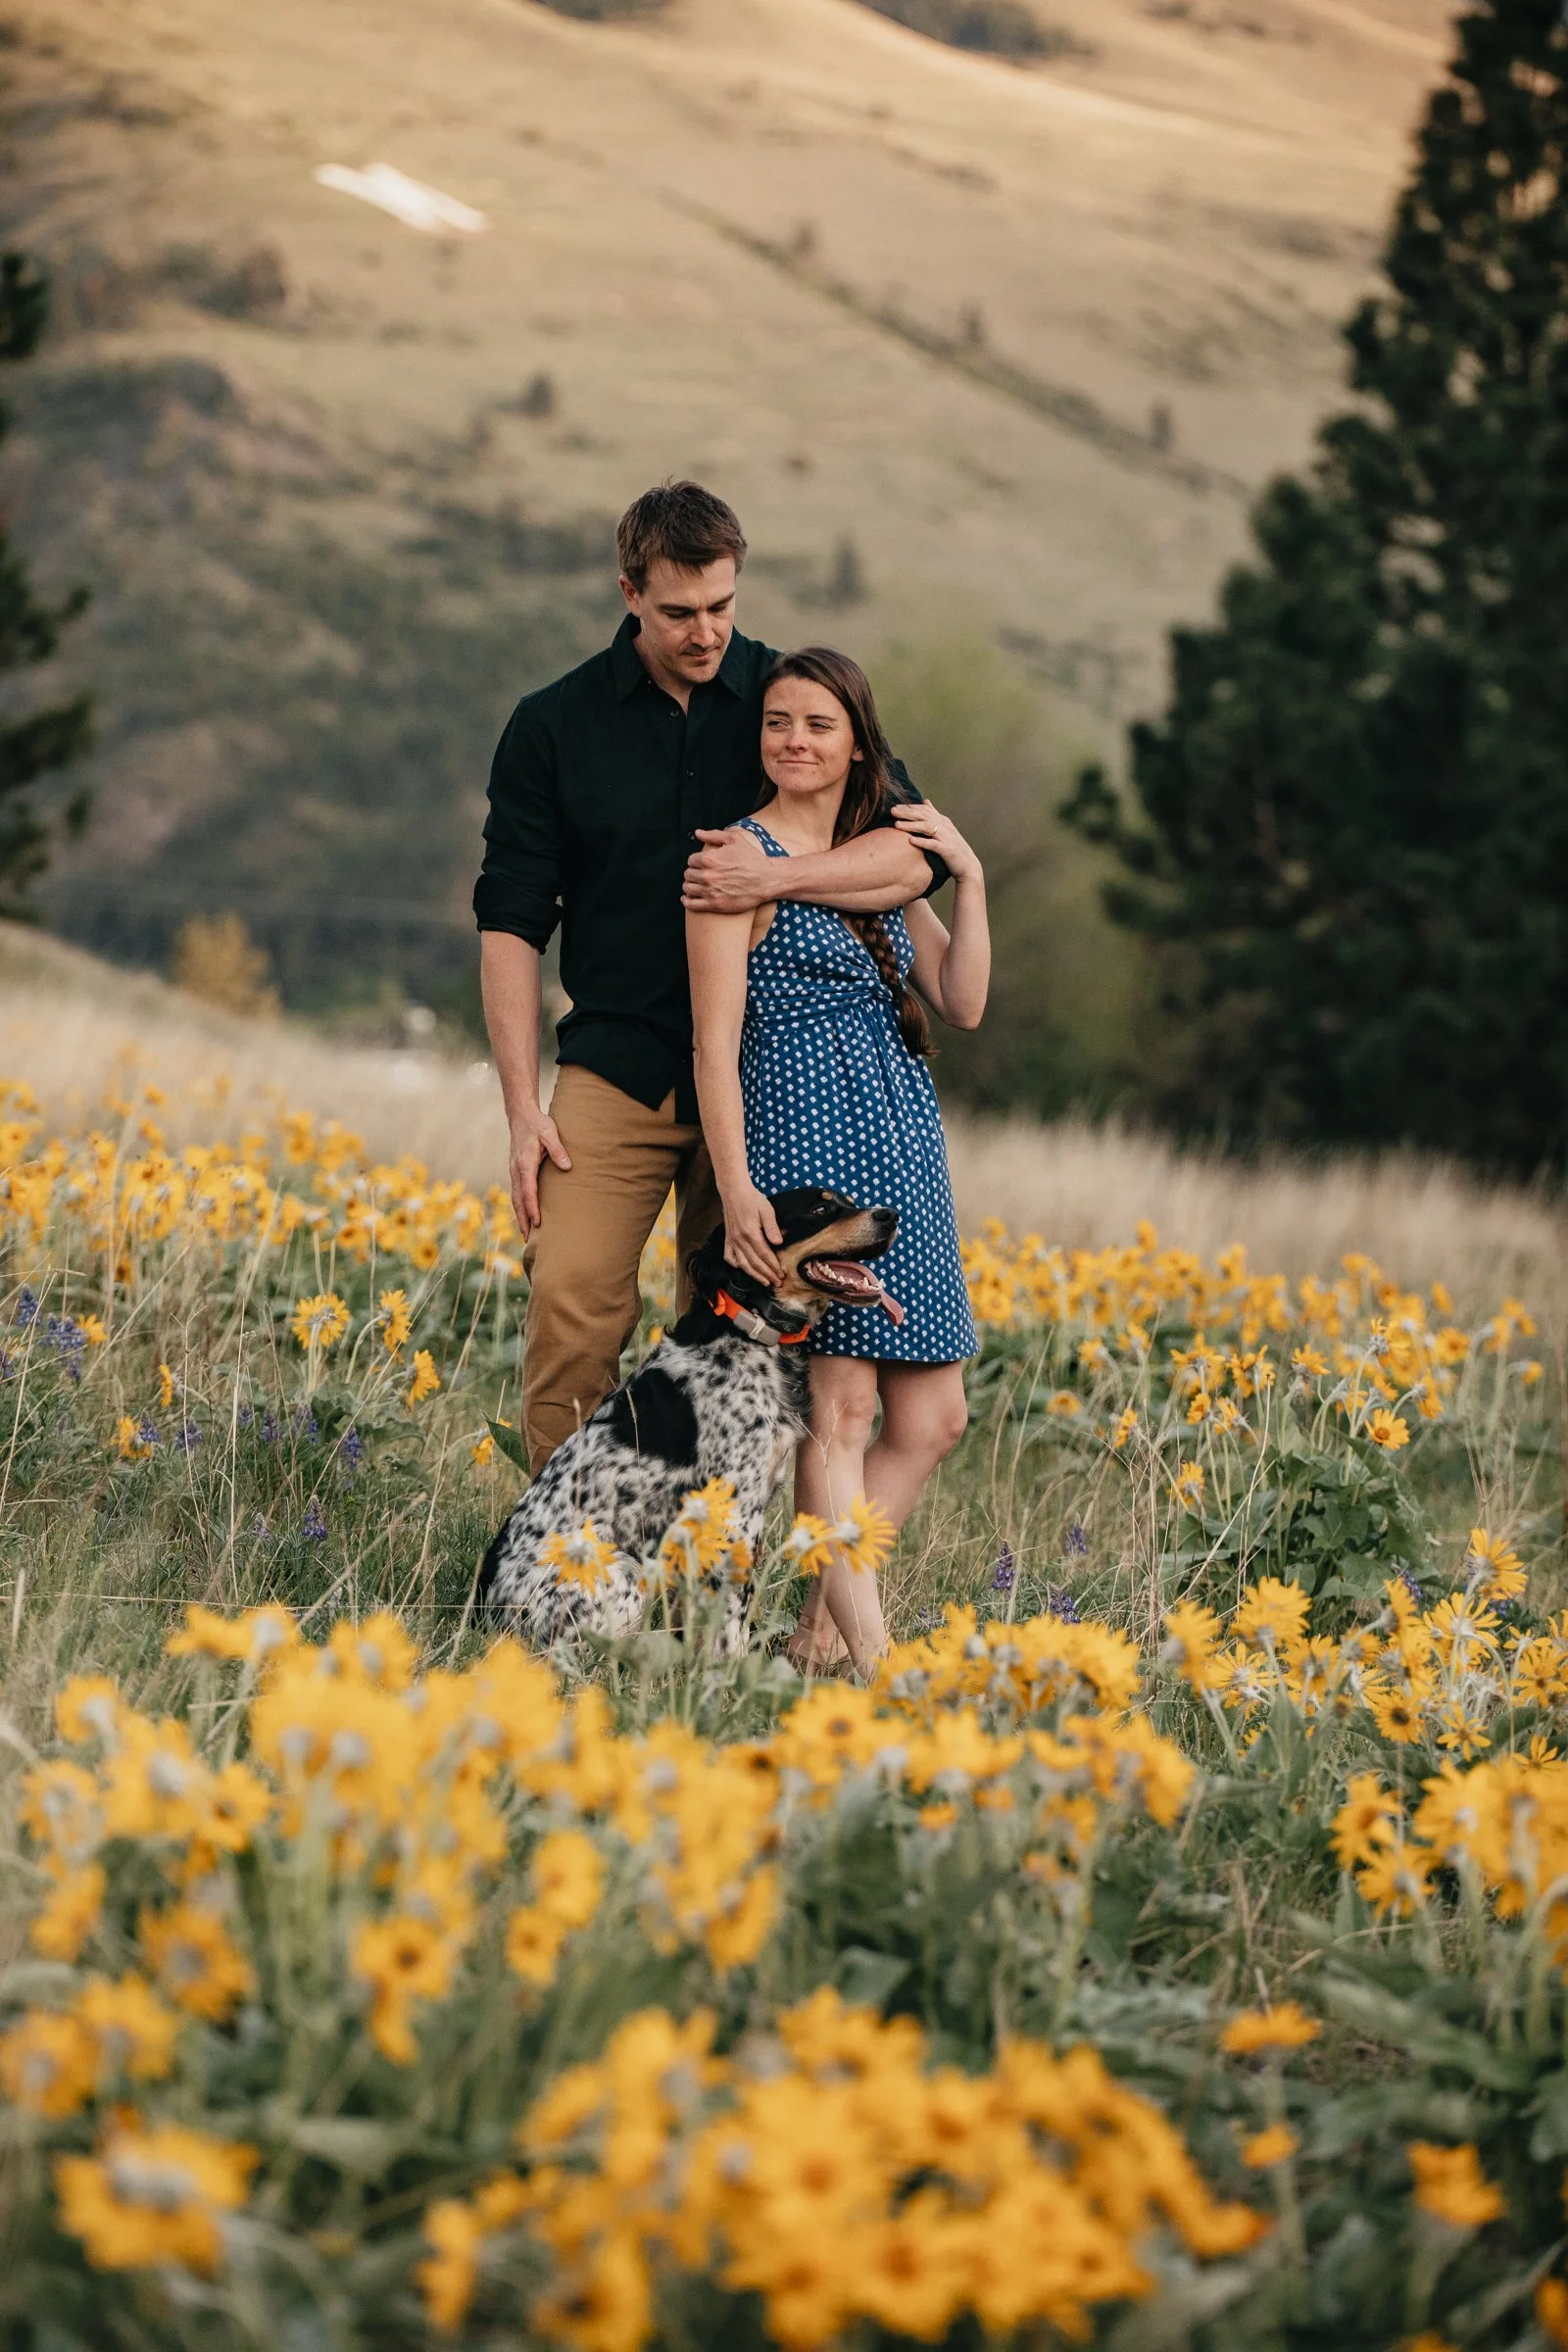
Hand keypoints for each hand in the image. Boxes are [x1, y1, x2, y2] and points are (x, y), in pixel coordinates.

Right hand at [509, 1105, 571, 1235]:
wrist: (521, 1115)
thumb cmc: (538, 1124)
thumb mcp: (550, 1132)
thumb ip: (558, 1149)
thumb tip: (567, 1166)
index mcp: (525, 1163)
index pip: (528, 1190)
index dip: (532, 1207)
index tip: (538, 1222)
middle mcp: (516, 1169)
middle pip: (517, 1199)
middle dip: (522, 1219)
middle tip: (527, 1238)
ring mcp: (514, 1171)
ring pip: (514, 1197)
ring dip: (519, 1215)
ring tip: (525, 1233)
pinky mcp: (516, 1171)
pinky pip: (516, 1192)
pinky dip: (519, 1206)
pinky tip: (525, 1214)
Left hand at [682, 826, 773, 913]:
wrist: (767, 879)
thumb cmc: (753, 859)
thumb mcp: (735, 839)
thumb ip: (713, 835)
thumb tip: (698, 833)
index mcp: (710, 859)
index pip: (690, 860)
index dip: (695, 861)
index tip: (700, 864)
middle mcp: (708, 875)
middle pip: (688, 874)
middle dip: (692, 873)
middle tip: (698, 874)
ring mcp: (711, 891)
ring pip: (688, 888)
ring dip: (689, 886)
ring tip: (694, 885)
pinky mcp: (715, 904)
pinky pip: (692, 904)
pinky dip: (687, 901)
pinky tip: (688, 898)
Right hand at [721, 1183, 783, 1285]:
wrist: (733, 1191)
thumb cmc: (752, 1199)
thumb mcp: (767, 1210)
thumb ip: (772, 1228)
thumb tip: (779, 1243)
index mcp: (751, 1233)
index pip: (764, 1255)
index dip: (773, 1267)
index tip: (782, 1274)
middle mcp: (740, 1240)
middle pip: (755, 1263)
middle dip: (767, 1275)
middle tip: (777, 1282)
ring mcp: (732, 1240)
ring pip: (743, 1263)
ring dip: (754, 1275)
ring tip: (765, 1282)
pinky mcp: (728, 1239)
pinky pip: (729, 1256)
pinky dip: (736, 1265)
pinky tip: (743, 1268)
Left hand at [891, 800, 982, 883]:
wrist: (968, 865)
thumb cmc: (953, 848)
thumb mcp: (944, 829)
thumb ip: (934, 815)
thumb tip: (925, 801)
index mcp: (943, 821)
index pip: (925, 810)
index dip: (910, 807)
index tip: (895, 807)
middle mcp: (945, 826)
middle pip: (924, 816)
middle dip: (907, 813)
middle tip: (892, 811)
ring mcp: (947, 838)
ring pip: (927, 828)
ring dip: (912, 825)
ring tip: (897, 825)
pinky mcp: (948, 850)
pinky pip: (934, 845)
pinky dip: (923, 842)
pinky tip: (911, 841)